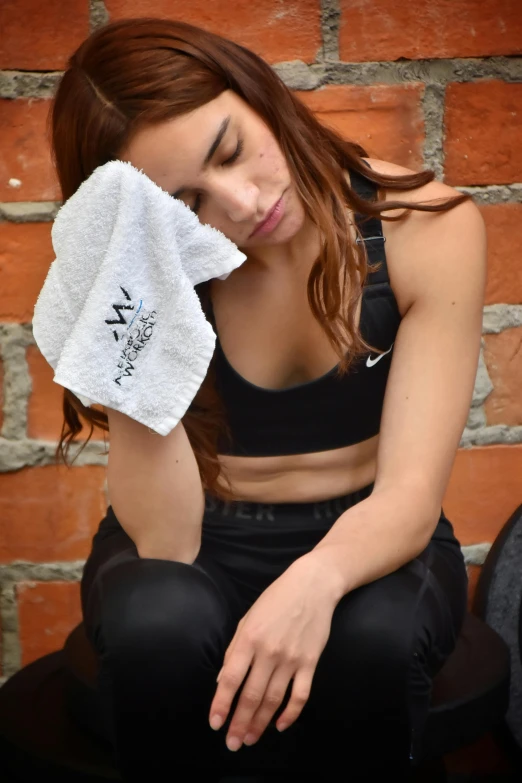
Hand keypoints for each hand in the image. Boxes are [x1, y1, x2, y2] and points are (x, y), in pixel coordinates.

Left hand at [208, 554, 341, 751]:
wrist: (312, 585)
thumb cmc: (276, 599)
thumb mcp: (248, 618)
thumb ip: (234, 649)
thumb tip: (222, 680)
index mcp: (249, 638)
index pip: (230, 679)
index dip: (221, 704)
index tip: (215, 724)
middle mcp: (269, 651)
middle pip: (251, 695)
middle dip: (239, 722)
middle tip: (232, 743)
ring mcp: (291, 658)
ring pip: (274, 700)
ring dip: (260, 723)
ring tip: (250, 738)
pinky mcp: (310, 662)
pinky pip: (300, 695)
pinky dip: (290, 714)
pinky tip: (281, 725)